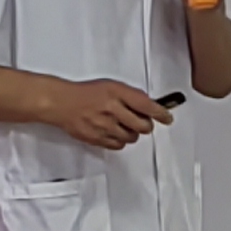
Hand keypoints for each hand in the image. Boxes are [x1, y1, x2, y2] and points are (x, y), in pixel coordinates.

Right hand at [44, 77, 169, 150]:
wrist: (62, 103)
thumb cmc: (86, 93)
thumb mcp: (111, 86)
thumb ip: (131, 95)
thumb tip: (150, 106)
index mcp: (117, 93)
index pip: (146, 105)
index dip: (161, 113)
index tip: (167, 118)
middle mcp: (111, 109)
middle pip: (142, 125)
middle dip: (146, 125)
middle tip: (143, 122)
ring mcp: (103, 126)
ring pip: (132, 137)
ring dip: (132, 133)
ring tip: (123, 125)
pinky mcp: (96, 138)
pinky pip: (118, 145)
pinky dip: (120, 140)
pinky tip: (114, 132)